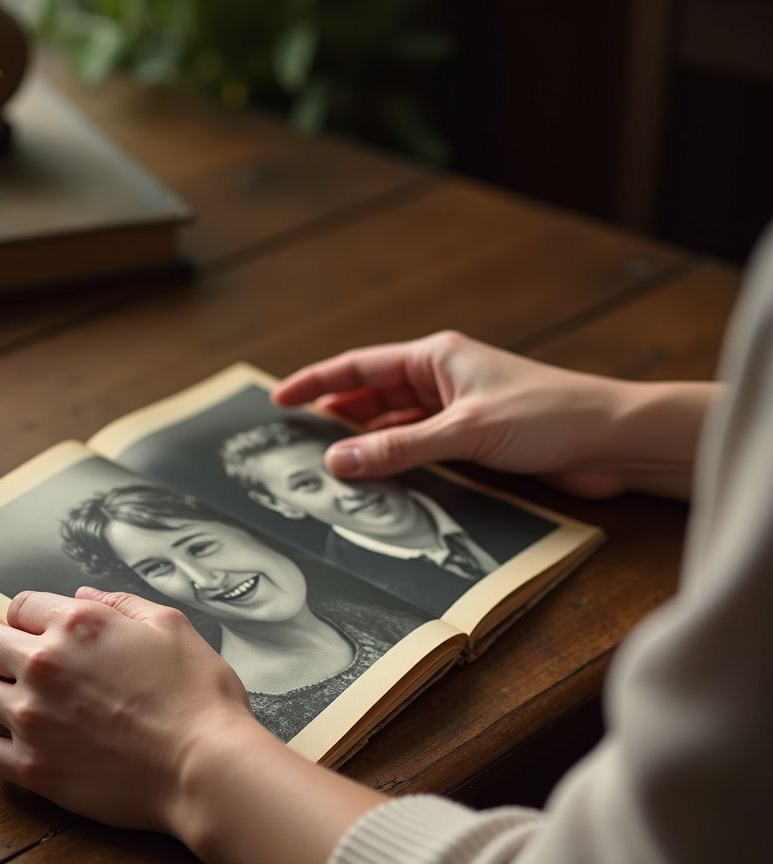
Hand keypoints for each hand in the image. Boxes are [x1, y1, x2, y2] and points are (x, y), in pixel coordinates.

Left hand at [0, 587, 255, 831]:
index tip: (42, 633)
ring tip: (4, 697)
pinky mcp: (32, 767)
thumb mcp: (171, 626)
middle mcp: (45, 665)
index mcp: (79, 624)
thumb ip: (121, 603)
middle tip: (14, 662)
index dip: (32, 617)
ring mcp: (33, 718)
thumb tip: (82, 594)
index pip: (20, 605)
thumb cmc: (199, 697)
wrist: (205, 768)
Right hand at [273, 330, 713, 498]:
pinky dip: (395, 460)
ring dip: (364, 442)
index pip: (359, 366)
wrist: (611, 439)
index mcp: (436, 357)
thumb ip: (399, 448)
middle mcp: (441, 379)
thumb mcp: (464, 431)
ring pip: (393, 424)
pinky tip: (377, 477)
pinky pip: (418, 447)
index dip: (315, 381)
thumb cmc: (549, 415)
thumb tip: (338, 462)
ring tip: (327, 465)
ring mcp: (456, 410)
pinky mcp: (472, 439)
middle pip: (371, 395)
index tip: (279, 400)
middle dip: (334, 416)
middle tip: (294, 442)